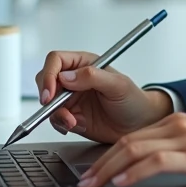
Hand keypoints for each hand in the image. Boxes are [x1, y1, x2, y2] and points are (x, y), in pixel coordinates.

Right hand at [34, 50, 171, 143]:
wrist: (140, 125)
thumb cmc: (134, 100)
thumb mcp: (118, 85)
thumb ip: (92, 77)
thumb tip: (67, 76)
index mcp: (85, 64)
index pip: (56, 60)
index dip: (49, 74)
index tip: (50, 91)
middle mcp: (75, 80)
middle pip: (45, 80)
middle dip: (47, 95)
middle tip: (53, 106)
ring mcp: (72, 98)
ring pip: (48, 102)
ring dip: (56, 113)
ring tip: (73, 121)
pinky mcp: (72, 116)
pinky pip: (55, 119)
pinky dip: (61, 124)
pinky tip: (76, 125)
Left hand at [75, 112, 185, 186]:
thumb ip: (176, 155)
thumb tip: (146, 172)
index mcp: (179, 122)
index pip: (132, 136)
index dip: (106, 154)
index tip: (92, 171)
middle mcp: (179, 125)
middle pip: (127, 140)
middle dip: (99, 162)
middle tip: (83, 180)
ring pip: (135, 148)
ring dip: (108, 168)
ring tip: (93, 183)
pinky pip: (155, 161)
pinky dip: (133, 172)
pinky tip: (121, 182)